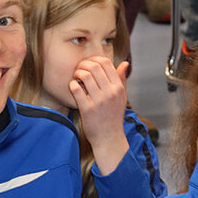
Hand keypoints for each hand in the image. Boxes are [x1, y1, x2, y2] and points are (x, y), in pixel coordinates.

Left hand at [72, 56, 130, 172]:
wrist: (109, 138)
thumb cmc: (114, 117)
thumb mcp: (122, 98)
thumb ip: (122, 80)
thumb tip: (125, 64)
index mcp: (118, 88)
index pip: (106, 63)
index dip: (95, 59)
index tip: (89, 63)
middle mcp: (110, 93)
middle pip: (94, 67)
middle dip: (84, 64)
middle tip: (80, 69)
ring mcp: (98, 101)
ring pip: (85, 76)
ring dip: (77, 73)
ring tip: (76, 77)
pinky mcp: (87, 109)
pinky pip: (76, 89)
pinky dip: (72, 84)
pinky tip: (74, 87)